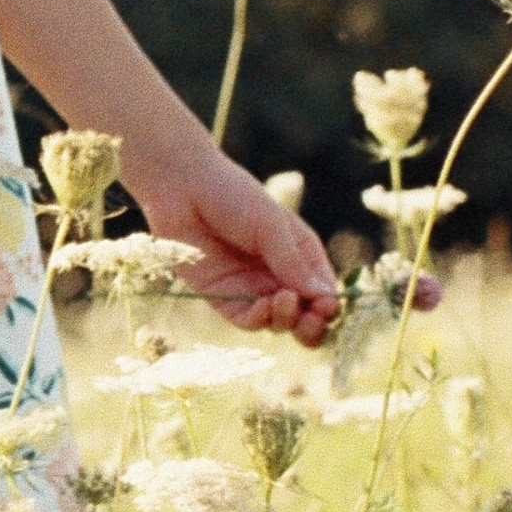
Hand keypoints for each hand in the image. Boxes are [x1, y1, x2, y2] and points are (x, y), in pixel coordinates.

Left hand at [127, 146, 394, 349]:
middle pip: (305, 316)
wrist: (182, 188)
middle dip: (313, 324)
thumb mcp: (270, 224)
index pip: (324, 291)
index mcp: (300, 256)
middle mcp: (279, 277)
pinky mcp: (221, 296)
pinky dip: (258, 319)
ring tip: (282, 301)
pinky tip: (263, 307)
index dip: (330, 305)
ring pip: (278, 322)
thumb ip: (292, 261)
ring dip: (286, 320)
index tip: (328, 306)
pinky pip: (246, 319)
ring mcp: (250, 288)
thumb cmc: (232, 195)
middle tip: (312, 318)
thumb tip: (324, 297)